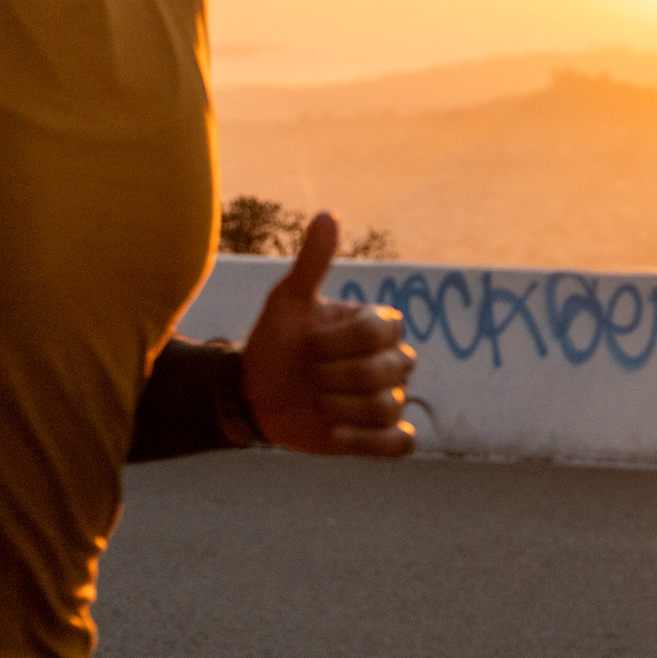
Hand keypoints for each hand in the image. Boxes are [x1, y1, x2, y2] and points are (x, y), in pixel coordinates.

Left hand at [242, 211, 417, 456]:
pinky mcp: (381, 434)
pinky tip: (337, 435)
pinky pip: (402, 442)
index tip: (307, 344)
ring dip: (341, 408)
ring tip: (316, 403)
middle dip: (337, 376)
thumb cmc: (275, 343)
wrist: (255, 394)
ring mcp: (389, 398)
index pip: (379, 331)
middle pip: (388, 371)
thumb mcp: (287, 301)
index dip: (338, 342)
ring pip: (388, 406)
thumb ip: (312, 262)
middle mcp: (390, 360)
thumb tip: (326, 214)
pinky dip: (372, 441)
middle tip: (310, 375)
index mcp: (376, 325)